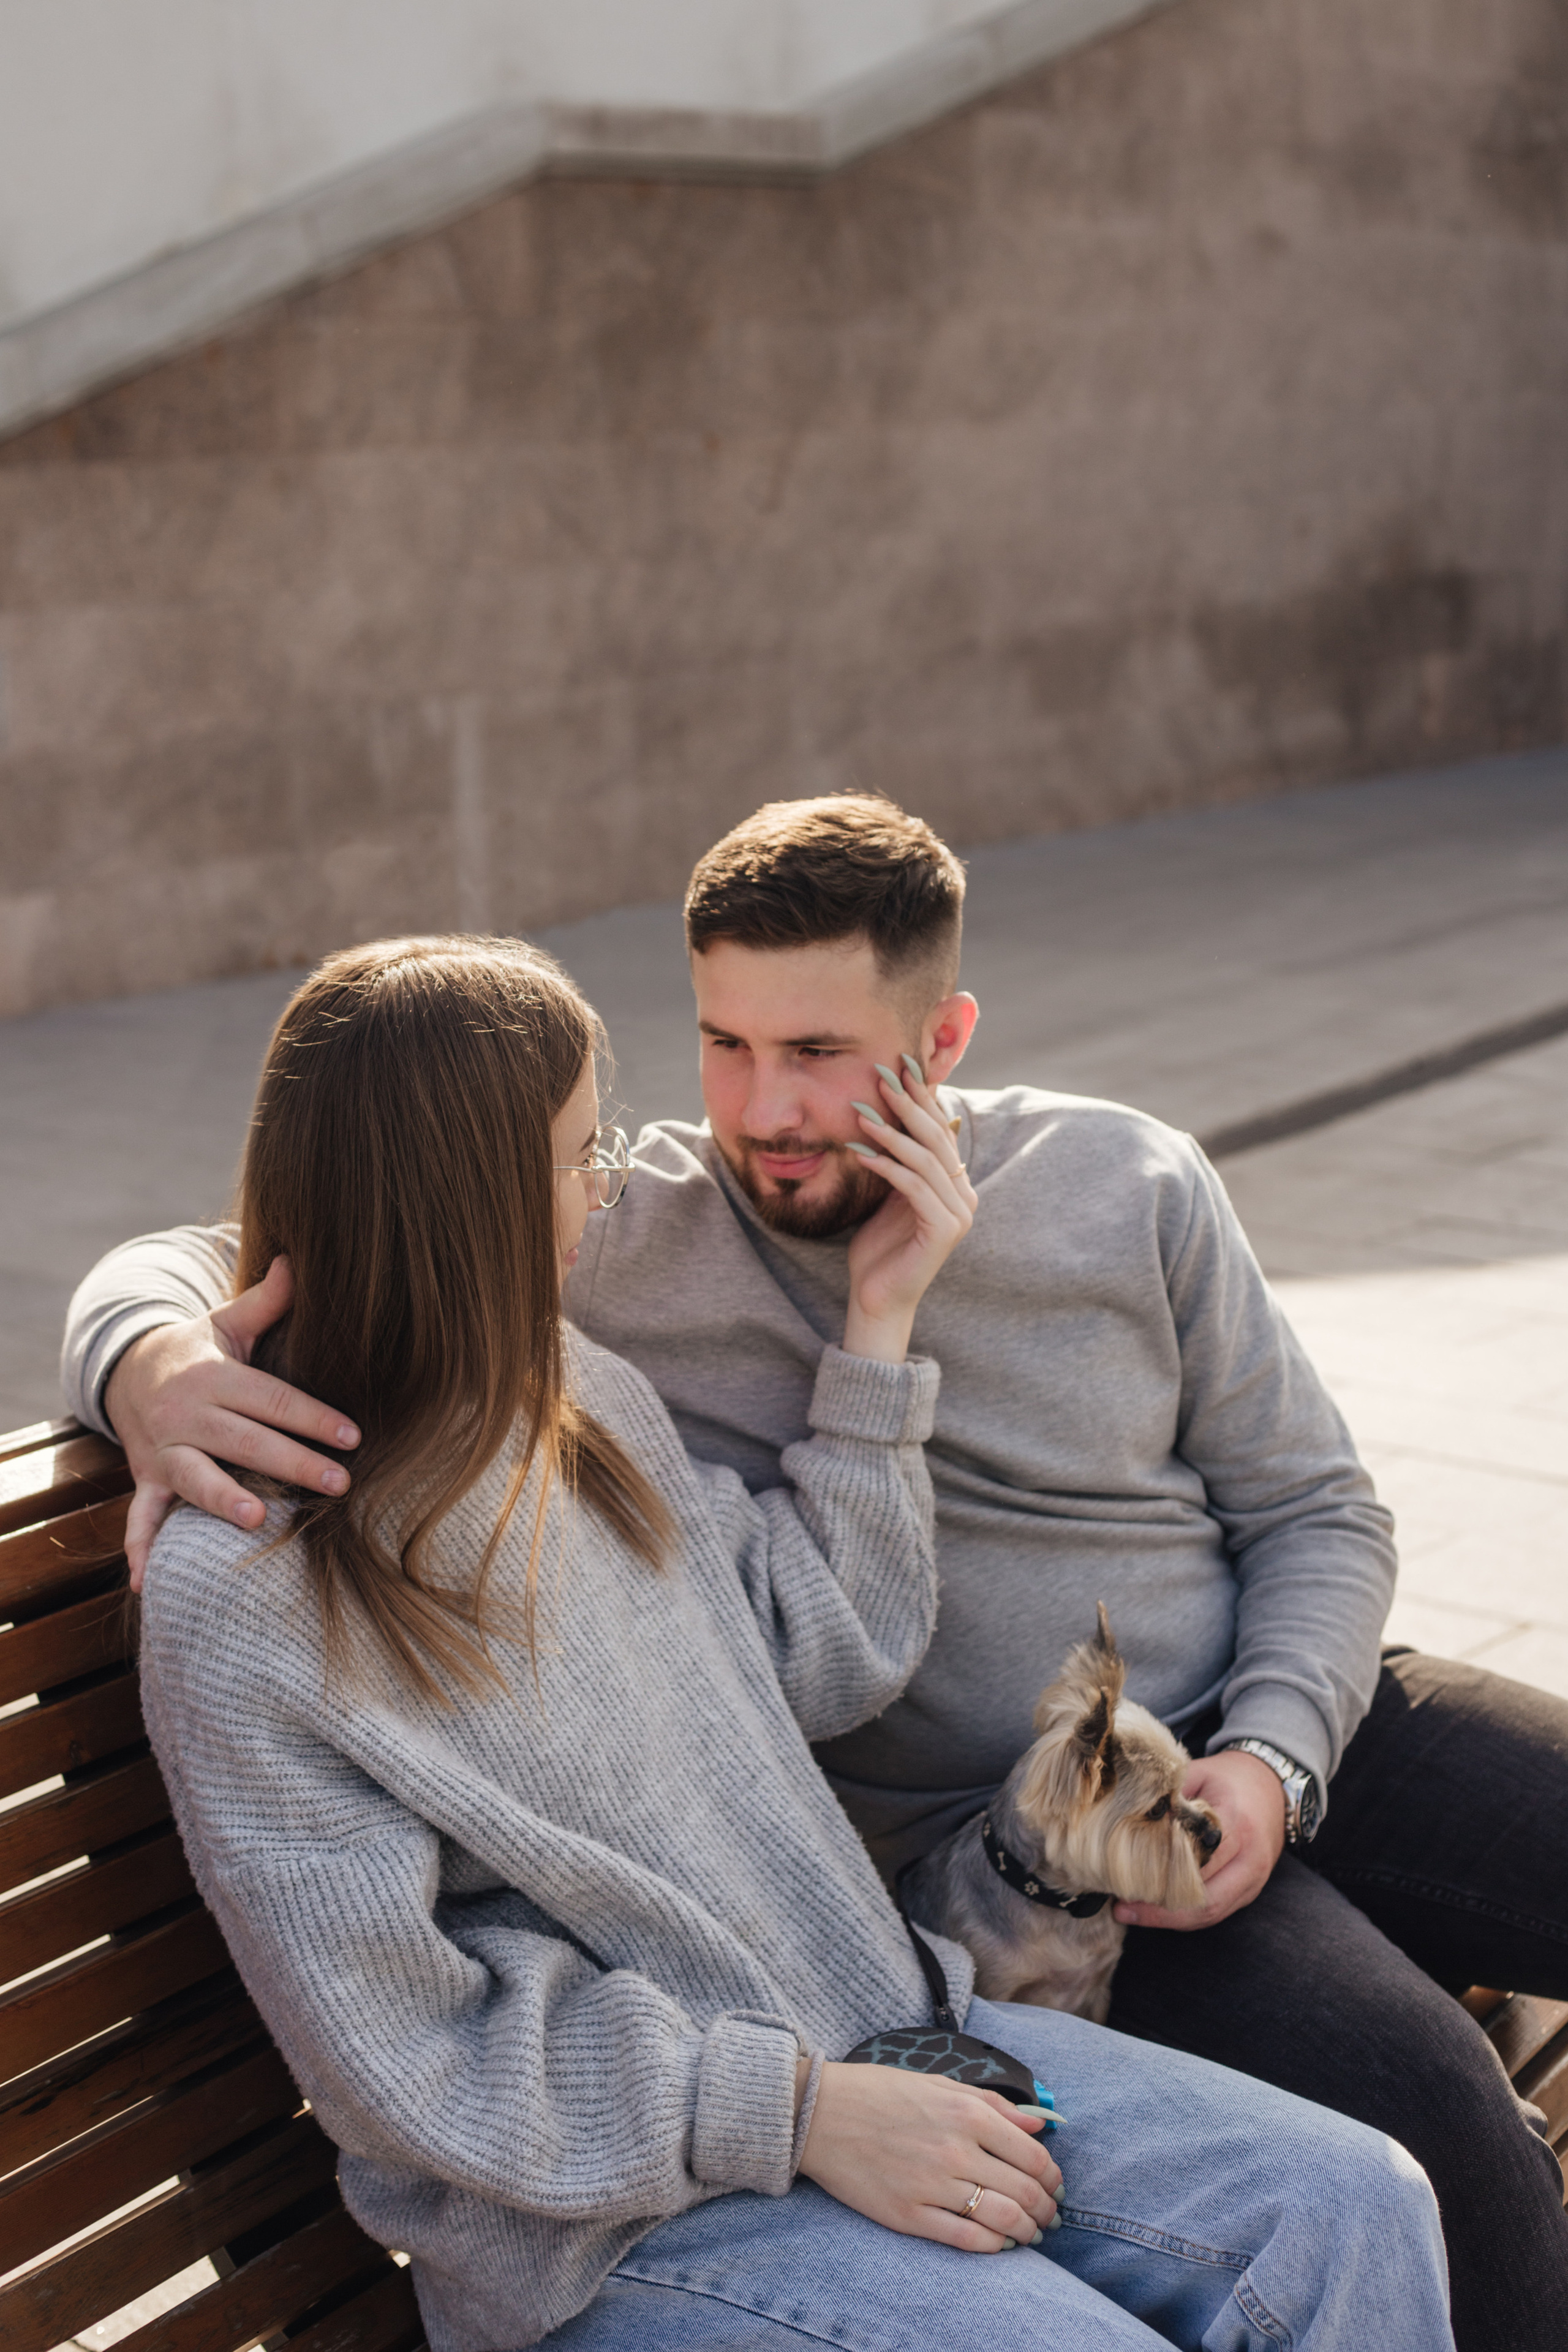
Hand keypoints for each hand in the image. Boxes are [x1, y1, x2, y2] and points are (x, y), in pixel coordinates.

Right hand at [103, 1257, 359, 1590]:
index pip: (272, 1398)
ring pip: (195, 1476)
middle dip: (292, 1462)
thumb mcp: (226, 1322)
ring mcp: (163, 1449)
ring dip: (222, 1499)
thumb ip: (266, 1301)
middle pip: (244, 1440)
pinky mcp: (147, 1477)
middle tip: (339, 1483)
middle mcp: (187, 1413)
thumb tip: (300, 1258)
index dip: (313, 1416)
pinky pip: (141, 1516)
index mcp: (214, 1375)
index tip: (354, 1434)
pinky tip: (149, 1583)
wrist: (127, 1370)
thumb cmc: (198, 1350)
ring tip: (256, 1520)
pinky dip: (142, 1548)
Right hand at [798, 2061, 1061, 2251]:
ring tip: (1031, 2234)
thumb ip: (993, 2103)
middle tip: (1051, 2217)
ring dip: (1027, 2232)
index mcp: (966, 2113)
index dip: (1052, 2177)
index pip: (1033, 2156)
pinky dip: (992, 2246)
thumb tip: (1039, 2125)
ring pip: (1002, 2220)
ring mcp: (931, 2185)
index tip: (1055, 2186)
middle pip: (1024, 2192)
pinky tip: (999, 2244)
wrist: (820, 2113)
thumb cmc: (881, 2092)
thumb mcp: (940, 2083)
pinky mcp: (908, 2214)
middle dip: (1046, 2210)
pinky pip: (965, 2239)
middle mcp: (955, 2150)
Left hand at [842, 1060, 977, 1362]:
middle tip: (883, 1075)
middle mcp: (964, 1196)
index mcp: (955, 1184)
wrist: (877, 1297)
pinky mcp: (944, 1230)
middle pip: (937, 1139)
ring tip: (861, 1111)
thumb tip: (886, 1110)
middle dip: (909, 1104)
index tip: (899, 1067)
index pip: (940, 1131)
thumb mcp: (888, 1193)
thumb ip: (897, 1160)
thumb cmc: (880, 1247)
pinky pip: (914, 1187)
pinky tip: (861, 1152)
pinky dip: (887, 1166)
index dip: (922, 1098)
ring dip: (892, 1132)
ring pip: (926, 1160)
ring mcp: (959, 1214)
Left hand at [1114, 1750, 1285, 1931]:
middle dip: (1162, 1912)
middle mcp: (1250, 1859)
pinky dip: (1187, 1915)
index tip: (1125, 1882)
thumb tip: (1128, 1818)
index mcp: (1236, 1824)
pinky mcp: (1251, 1890)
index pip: (1198, 1862)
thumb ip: (1169, 1796)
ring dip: (1172, 1919)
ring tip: (1132, 1913)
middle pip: (1206, 1900)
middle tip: (1123, 1909)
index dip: (1161, 1877)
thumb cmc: (1229, 1778)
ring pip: (1212, 1914)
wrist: (1272, 1785)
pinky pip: (1219, 1911)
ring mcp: (1254, 1879)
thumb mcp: (1199, 1773)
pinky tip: (1157, 1911)